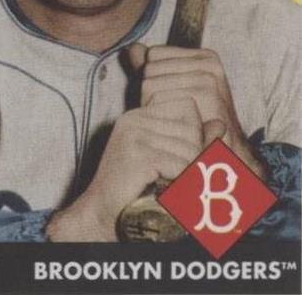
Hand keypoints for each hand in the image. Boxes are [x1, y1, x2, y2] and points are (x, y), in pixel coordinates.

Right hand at [47, 94, 204, 240]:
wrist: (103, 215)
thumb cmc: (135, 188)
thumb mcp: (167, 158)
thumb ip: (194, 140)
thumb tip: (219, 124)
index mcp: (140, 115)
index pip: (187, 106)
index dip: (194, 131)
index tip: (179, 156)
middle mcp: (135, 119)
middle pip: (192, 128)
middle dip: (194, 156)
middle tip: (177, 177)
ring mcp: (134, 134)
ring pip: (189, 149)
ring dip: (189, 173)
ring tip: (172, 186)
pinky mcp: (137, 154)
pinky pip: (180, 165)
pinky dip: (181, 183)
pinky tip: (167, 191)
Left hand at [130, 43, 263, 176]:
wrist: (223, 161)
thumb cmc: (192, 128)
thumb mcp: (171, 92)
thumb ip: (151, 69)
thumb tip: (132, 48)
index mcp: (204, 58)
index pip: (153, 54)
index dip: (151, 79)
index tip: (167, 101)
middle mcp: (209, 64)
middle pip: (150, 68)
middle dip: (149, 94)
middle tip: (169, 117)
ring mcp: (209, 79)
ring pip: (149, 83)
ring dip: (151, 107)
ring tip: (171, 123)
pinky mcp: (204, 98)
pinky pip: (154, 98)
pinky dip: (154, 116)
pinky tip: (170, 130)